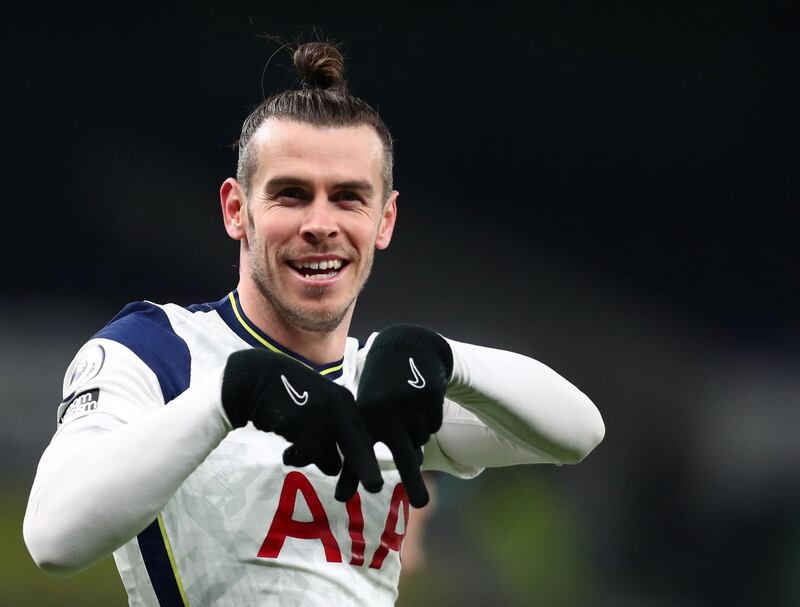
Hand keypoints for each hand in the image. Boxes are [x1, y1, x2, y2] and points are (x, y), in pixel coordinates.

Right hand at [222, 349, 382, 493]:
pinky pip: (308, 458)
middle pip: (357, 450)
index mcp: (345, 402)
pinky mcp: (304, 427)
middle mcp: (339, 408)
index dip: (368, 460)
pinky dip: (296, 459)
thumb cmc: (289, 395)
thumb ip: (333, 429)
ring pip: (328, 460)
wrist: (258, 378)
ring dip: (313, 460)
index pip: (363, 437)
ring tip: (296, 450)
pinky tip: (287, 451)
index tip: (374, 482)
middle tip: (375, 487)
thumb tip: (338, 466)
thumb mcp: (319, 407)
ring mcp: (323, 418)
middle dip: (365, 470)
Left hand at [335, 325, 452, 506]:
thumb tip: (331, 494)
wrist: (405, 349)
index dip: (350, 476)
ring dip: (415, 437)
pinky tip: (418, 402)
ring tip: (406, 415)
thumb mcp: (360, 418)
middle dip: (412, 482)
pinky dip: (427, 421)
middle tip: (422, 506)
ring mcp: (409, 405)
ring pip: (420, 441)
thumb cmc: (377, 394)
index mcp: (361, 416)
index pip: (356, 453)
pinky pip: (433, 426)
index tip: (341, 498)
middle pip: (403, 455)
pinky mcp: (430, 398)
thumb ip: (348, 455)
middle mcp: (384, 412)